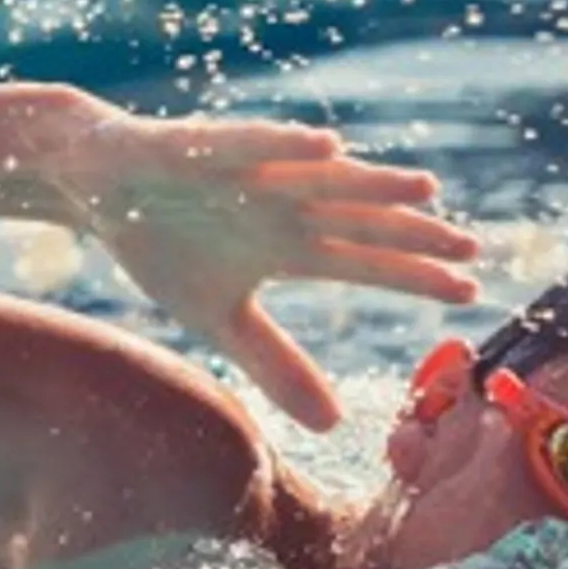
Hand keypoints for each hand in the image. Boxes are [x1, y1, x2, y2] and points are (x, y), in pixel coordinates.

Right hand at [60, 103, 478, 430]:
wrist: (95, 185)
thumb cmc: (163, 243)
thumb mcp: (220, 319)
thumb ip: (275, 364)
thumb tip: (333, 424)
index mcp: (290, 245)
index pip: (365, 262)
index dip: (415, 276)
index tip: (469, 293)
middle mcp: (283, 204)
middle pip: (359, 220)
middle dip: (413, 234)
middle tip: (473, 249)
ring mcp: (249, 172)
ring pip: (321, 178)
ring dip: (370, 183)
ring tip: (425, 191)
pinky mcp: (203, 147)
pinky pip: (251, 144)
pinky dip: (286, 144)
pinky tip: (327, 147)